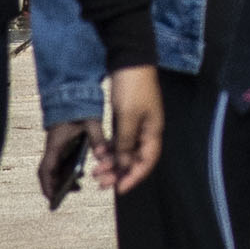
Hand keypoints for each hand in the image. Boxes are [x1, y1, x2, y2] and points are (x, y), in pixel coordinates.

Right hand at [37, 118, 95, 208]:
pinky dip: (65, 171)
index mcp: (56, 144)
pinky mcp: (61, 145)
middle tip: (65, 196)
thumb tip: (102, 154)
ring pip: (53, 168)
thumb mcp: (91, 122)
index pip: (46, 169)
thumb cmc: (79, 109)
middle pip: (48, 173)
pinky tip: (79, 175)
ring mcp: (56, 147)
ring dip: (61, 180)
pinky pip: (59, 162)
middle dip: (54, 186)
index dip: (48, 185)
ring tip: (77, 188)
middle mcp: (53, 148)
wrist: (71, 95)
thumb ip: (97, 137)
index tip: (52, 197)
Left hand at [87, 64, 162, 195]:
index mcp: (153, 131)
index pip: (146, 162)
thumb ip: (125, 143)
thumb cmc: (132, 87)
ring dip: (112, 162)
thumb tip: (123, 164)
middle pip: (135, 160)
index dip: (133, 177)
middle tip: (101, 181)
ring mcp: (137, 124)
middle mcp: (147, 131)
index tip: (118, 189)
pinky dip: (110, 148)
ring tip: (96, 170)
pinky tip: (99, 153)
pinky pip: (120, 140)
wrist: (130, 59)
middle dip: (119, 173)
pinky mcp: (127, 118)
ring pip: (125, 151)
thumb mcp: (127, 117)